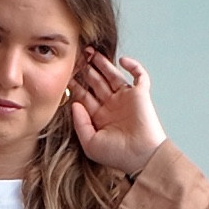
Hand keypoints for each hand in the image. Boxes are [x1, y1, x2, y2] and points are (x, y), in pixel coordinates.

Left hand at [70, 49, 165, 176]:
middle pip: (96, 82)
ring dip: (103, 63)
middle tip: (77, 57)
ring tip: (91, 52)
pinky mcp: (141, 95)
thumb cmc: (117, 154)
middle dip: (86, 70)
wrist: (142, 156)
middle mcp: (112, 106)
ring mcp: (126, 99)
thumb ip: (80, 122)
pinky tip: (122, 61)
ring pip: (113, 75)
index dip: (75, 84)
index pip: (84, 96)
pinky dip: (133, 66)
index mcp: (99, 117)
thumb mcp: (90, 142)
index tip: (66, 73)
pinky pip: (139, 76)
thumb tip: (75, 103)